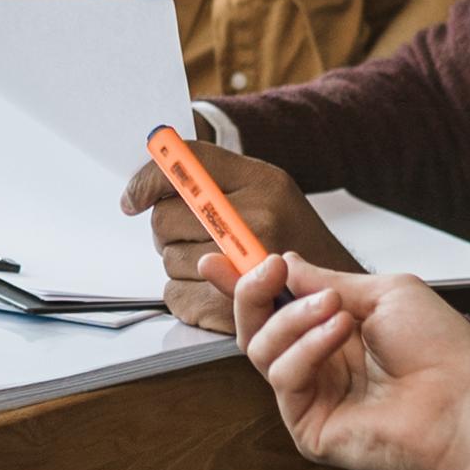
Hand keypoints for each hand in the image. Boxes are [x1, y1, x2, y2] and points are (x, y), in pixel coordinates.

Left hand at [117, 138, 351, 332]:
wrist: (338, 296)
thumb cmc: (293, 242)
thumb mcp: (268, 192)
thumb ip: (214, 180)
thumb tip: (147, 184)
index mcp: (263, 181)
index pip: (187, 163)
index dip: (148, 180)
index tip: (132, 199)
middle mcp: (257, 216)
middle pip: (166, 217)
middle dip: (168, 231)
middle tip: (193, 238)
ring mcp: (248, 263)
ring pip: (168, 259)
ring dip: (179, 265)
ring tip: (217, 266)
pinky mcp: (235, 306)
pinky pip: (174, 294)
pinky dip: (184, 296)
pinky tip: (214, 290)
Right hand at [236, 255, 469, 469]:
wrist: (463, 401)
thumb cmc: (441, 350)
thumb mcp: (384, 292)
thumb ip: (328, 280)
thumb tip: (287, 263)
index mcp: (335, 328)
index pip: (275, 304)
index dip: (242, 281)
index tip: (218, 255)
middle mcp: (318, 361)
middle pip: (253, 326)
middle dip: (250, 292)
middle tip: (266, 271)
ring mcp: (311, 395)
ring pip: (260, 348)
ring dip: (292, 319)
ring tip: (335, 311)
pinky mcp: (307, 424)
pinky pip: (283, 377)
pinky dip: (306, 349)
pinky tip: (338, 336)